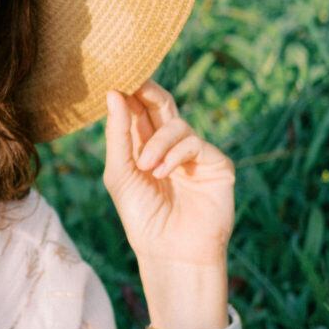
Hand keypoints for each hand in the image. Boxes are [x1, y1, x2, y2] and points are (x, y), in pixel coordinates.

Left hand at [103, 82, 234, 267]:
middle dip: (148, 92)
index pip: (139, 109)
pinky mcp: (216, 164)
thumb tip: (113, 93)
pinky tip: (162, 173)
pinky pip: (194, 143)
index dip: (129, 92)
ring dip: (157, 143)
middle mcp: (170, 145)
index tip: (115, 76)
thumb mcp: (120, 173)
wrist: (171, 252)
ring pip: (177, 125)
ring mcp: (195, 154)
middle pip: (162, 105)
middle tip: (134, 82)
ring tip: (146, 167)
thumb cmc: (141, 216)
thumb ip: (118, 134)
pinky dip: (175, 155)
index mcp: (144, 145)